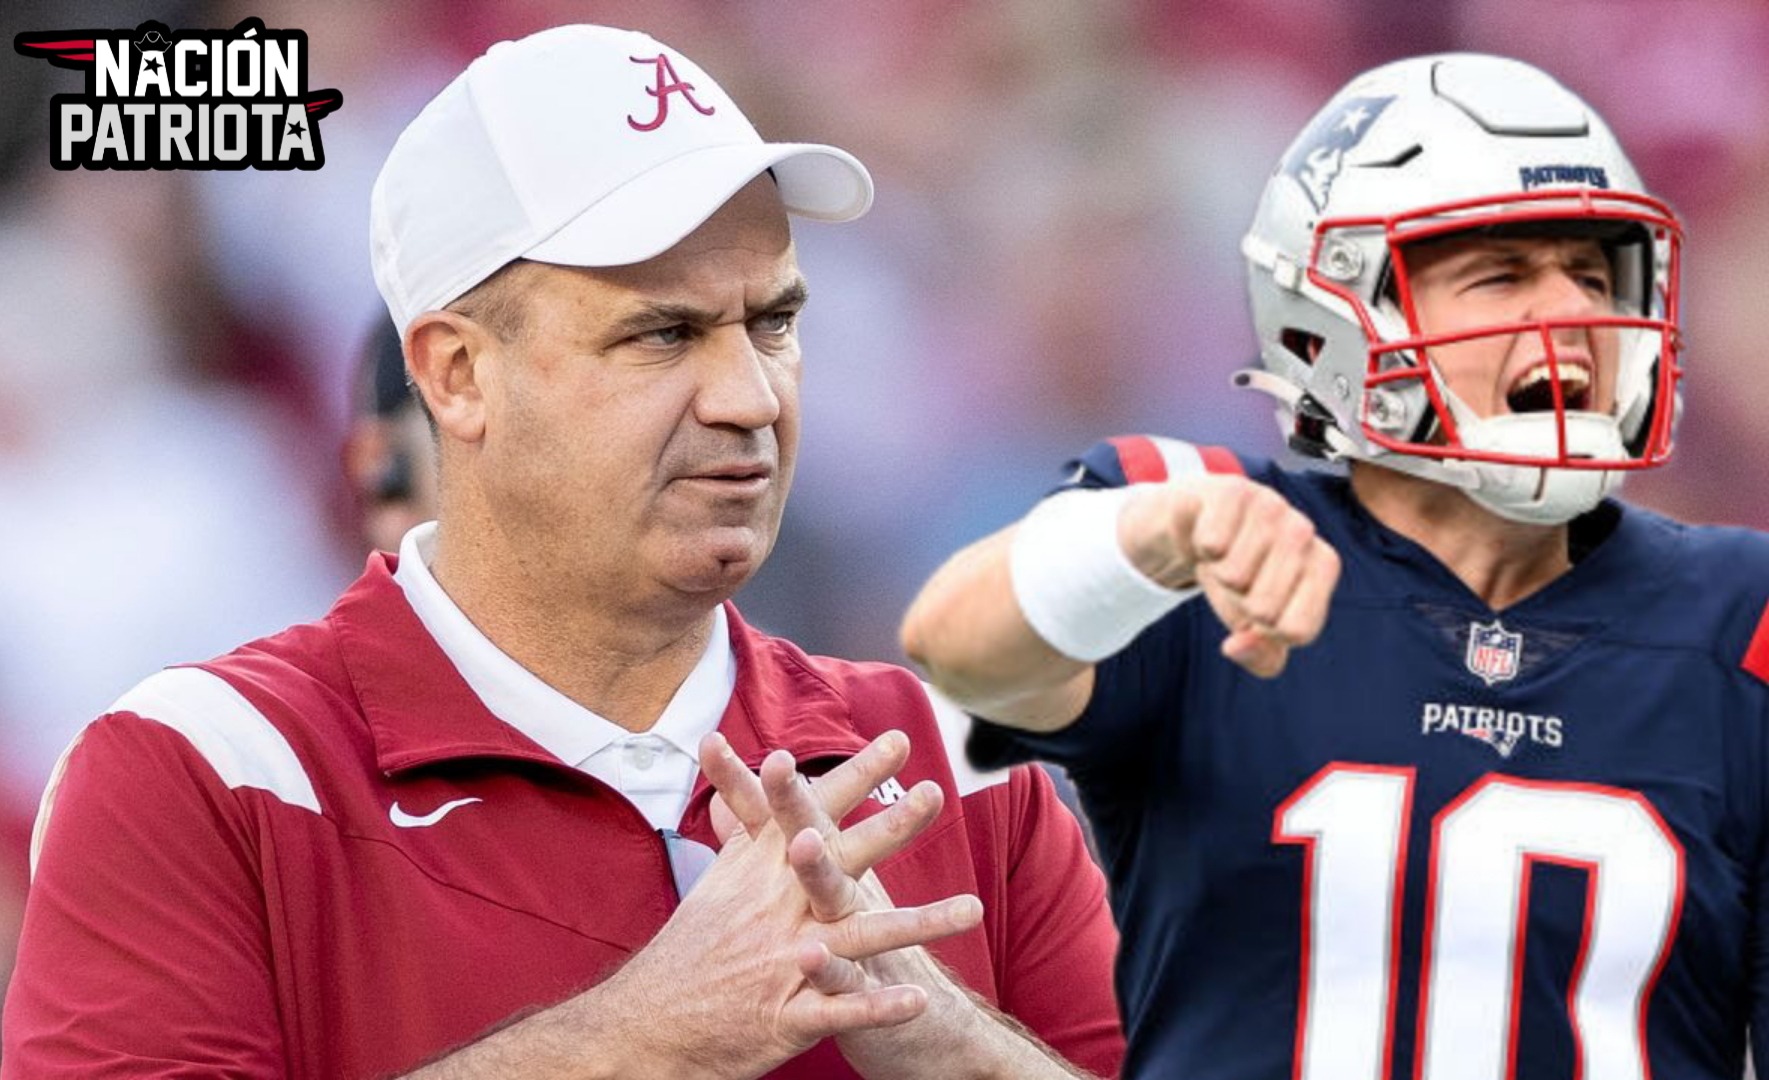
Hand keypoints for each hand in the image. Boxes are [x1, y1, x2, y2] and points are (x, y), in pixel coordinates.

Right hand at [598, 731, 976, 1079]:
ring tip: (972, 909)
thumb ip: (747, 825)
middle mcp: (778, 906)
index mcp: (764, 868)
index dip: (856, 774)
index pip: (812, 808)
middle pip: (840, 858)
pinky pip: (839, 1009)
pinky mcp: (786, 1016)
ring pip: (860, 936)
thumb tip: (735, 761)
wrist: (651, 1019)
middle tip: (935, 795)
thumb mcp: (720, 876)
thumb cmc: (696, 941)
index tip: (898, 740)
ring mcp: (784, 959)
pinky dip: (877, 1005)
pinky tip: (919, 998)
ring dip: (918, 923)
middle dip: (890, 827)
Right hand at [1121, 473, 1340, 677]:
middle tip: (1236, 579)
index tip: (1258, 610)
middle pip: (1265, 610)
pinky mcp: (1233, 490)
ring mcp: (1271, 507)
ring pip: (1235, 577)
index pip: (1298, 631)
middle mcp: (1304, 532)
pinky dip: (1201, 547)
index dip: (1265, 633)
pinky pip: (1213, 543)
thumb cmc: (1237, 576)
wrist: (1197, 525)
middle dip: (1237, 604)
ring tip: (1222, 555)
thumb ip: (1261, 658)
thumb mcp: (1253, 627)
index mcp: (1323, 565)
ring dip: (1216, 575)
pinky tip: (1207, 535)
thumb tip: (1237, 646)